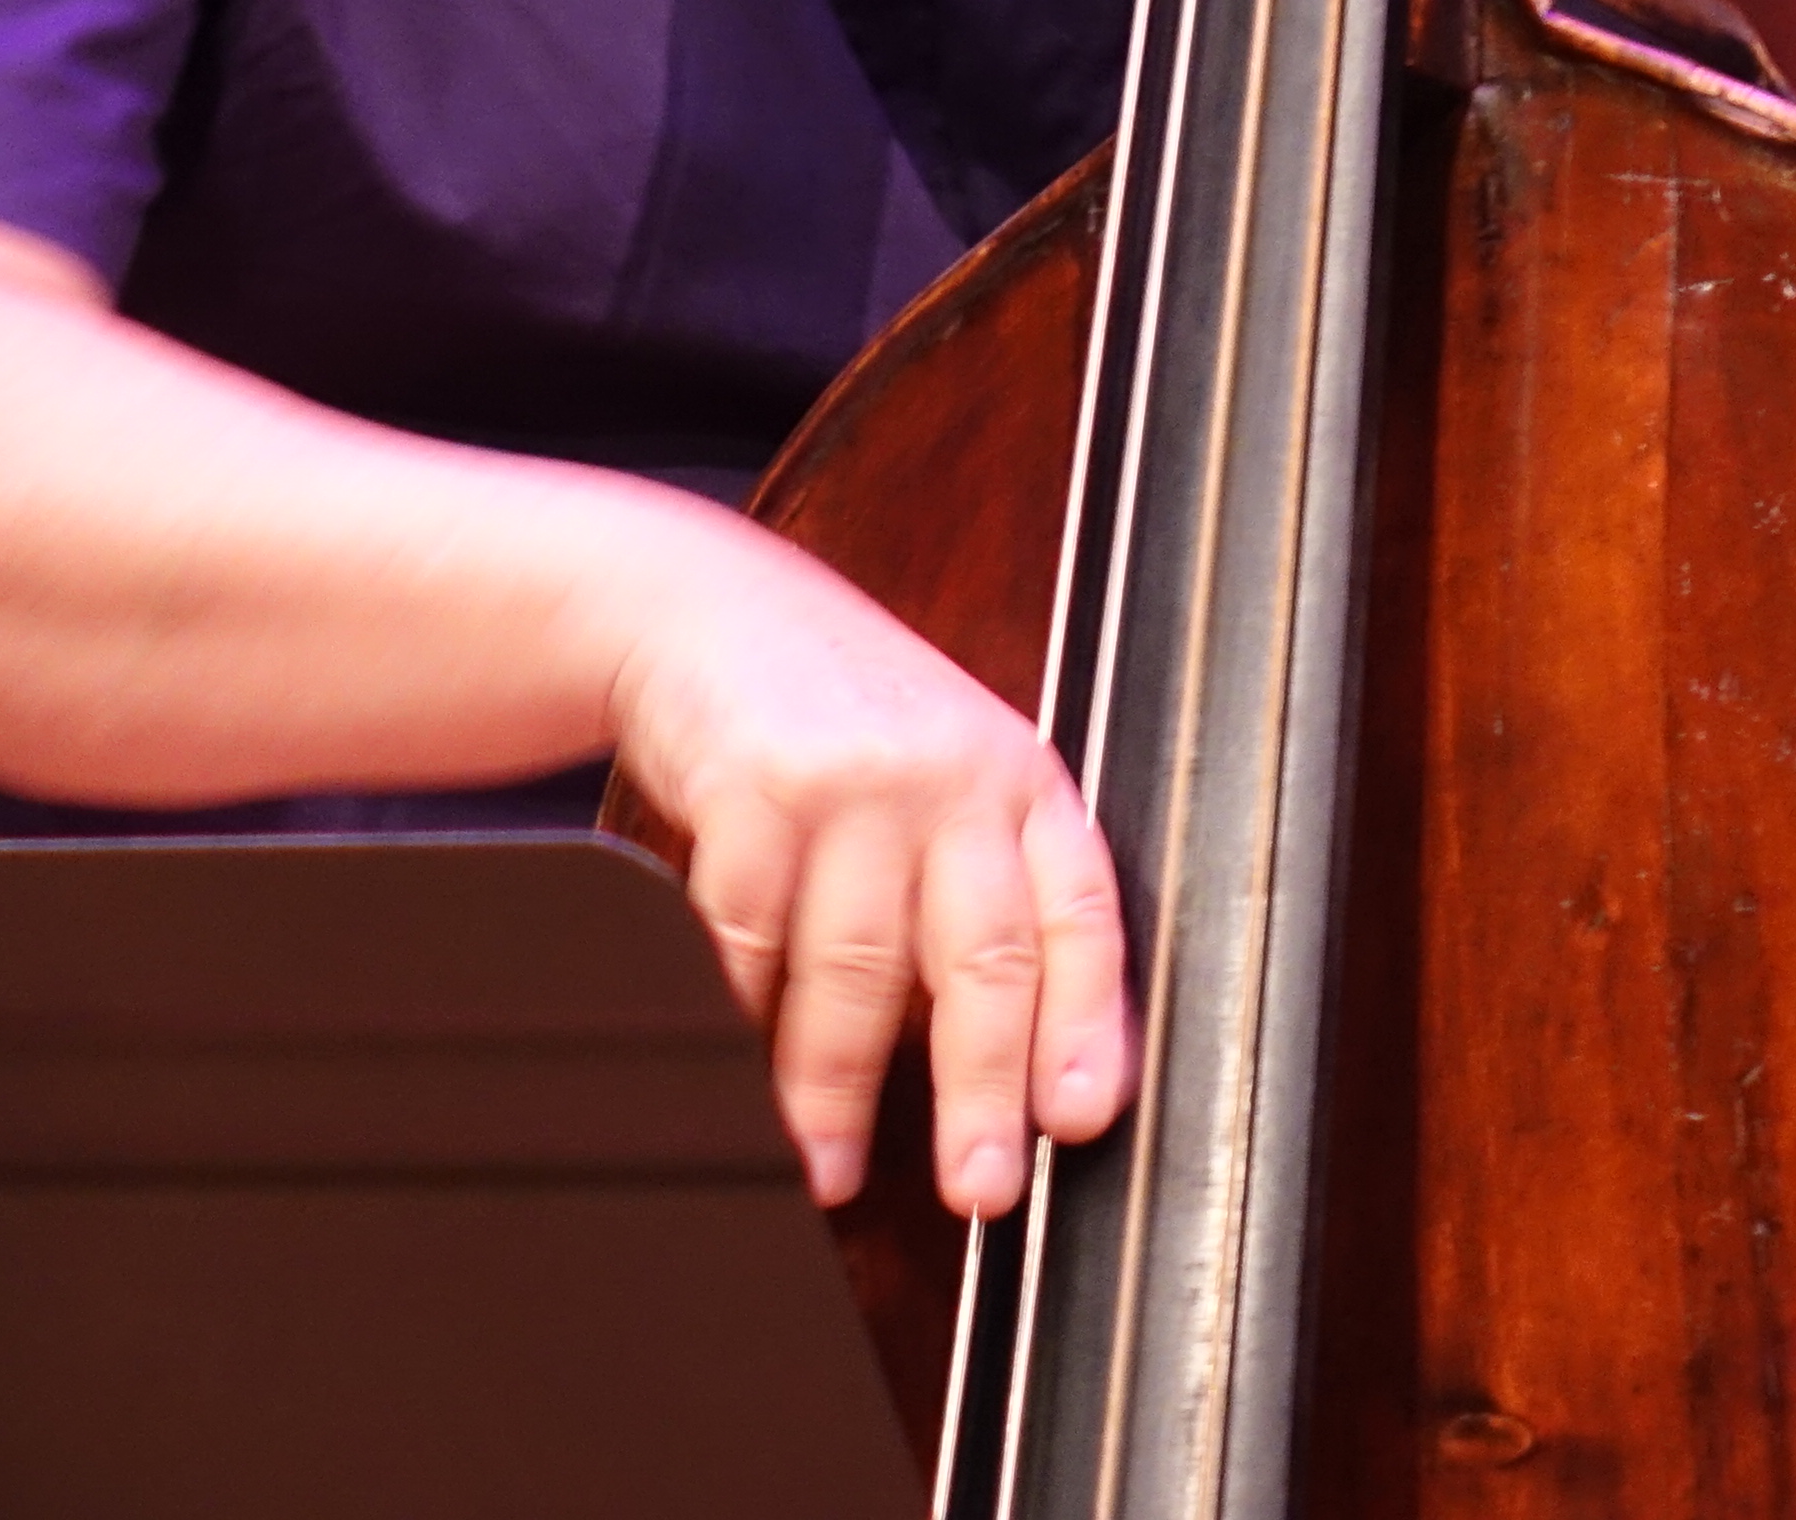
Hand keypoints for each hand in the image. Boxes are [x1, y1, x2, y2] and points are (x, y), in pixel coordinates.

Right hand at [606, 514, 1134, 1215]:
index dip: (1091, 1023)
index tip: (1082, 1118)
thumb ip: (985, 894)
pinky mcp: (756, 784)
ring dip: (836, 1087)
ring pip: (858, 969)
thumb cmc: (840, 719)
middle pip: (984, 957)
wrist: (705, 606)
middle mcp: (955, 772)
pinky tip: (742, 1066)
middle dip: (982, 1089)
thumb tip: (1018, 1076)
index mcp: (1023, 780)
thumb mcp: (946, 777)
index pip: (1084, 914)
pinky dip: (746, 1018)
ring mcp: (855, 776)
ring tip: (828, 1163)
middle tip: (978, 1189)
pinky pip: (755, 940)